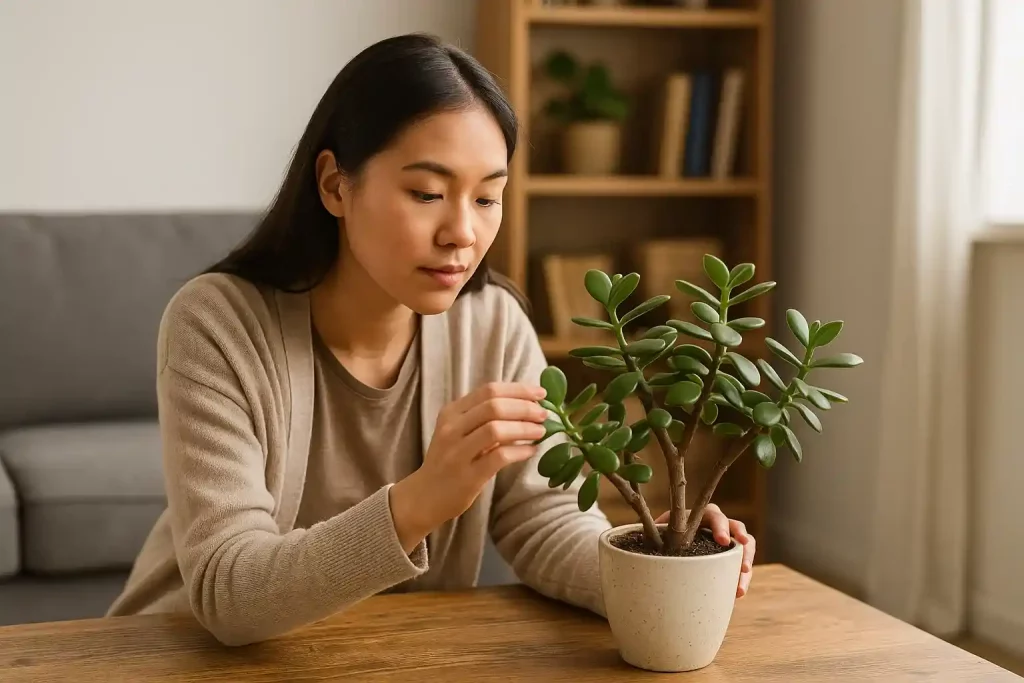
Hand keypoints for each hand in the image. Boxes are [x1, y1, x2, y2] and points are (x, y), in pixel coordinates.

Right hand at [390, 382, 548, 552]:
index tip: (540, 393)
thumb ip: (484, 418)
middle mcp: (451, 428)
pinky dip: (520, 451)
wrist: (425, 496)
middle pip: (494, 406)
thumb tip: (527, 405)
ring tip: (541, 431)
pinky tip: (531, 451)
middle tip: (543, 414)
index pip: (489, 390)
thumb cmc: (449, 461)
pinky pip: (499, 457)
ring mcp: (457, 452)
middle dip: (524, 407)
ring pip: (496, 429)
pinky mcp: (467, 476)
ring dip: (524, 428)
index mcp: (451, 412)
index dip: (518, 389)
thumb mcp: (459, 432)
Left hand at [655, 504, 754, 597]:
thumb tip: (645, 541)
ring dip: (746, 565)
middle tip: (744, 566)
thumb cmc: (658, 539)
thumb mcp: (656, 535)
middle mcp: (714, 525)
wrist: (661, 550)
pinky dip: (741, 578)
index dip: (721, 526)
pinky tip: (737, 593)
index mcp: (697, 516)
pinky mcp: (728, 557)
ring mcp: (724, 541)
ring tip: (740, 588)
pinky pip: (741, 563)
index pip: (713, 515)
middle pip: (736, 527)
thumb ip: (656, 535)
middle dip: (743, 545)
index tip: (723, 541)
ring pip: (745, 546)